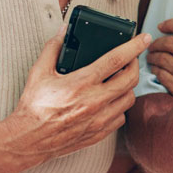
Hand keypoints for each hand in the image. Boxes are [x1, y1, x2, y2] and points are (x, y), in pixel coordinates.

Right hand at [3, 32, 150, 167]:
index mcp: (81, 83)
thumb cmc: (34, 107)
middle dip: (135, 64)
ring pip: (130, 98)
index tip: (143, 38)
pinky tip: (111, 100)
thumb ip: (52, 48)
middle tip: (130, 59)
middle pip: (131, 79)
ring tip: (121, 79)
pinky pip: (121, 117)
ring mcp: (99, 119)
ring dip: (129, 86)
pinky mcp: (100, 133)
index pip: (116, 60)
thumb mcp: (39, 72)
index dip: (134, 46)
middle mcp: (94, 102)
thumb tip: (63, 32)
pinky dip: (120, 106)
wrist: (29, 140)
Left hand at [147, 12, 172, 122]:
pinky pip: (162, 76)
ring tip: (151, 56)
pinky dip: (156, 71)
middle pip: (171, 43)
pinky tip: (156, 70)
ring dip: (153, 56)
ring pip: (163, 59)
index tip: (162, 26)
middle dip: (157, 42)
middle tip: (153, 44)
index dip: (171, 23)